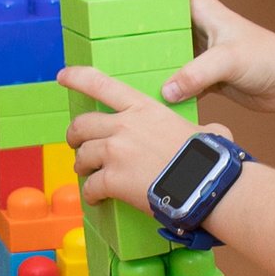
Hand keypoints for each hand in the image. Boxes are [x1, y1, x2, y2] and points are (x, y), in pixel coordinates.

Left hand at [62, 68, 200, 214]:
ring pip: (82, 156)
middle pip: (82, 125)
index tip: (63, 76)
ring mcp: (115, 153)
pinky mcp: (112, 180)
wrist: (205, 185)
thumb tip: (212, 132)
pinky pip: (90, 187)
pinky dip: (90, 194)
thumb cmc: (209, 160)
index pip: (102, 85)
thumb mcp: (206, 131)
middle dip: (74, 135)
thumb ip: (198, 127)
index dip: (77, 78)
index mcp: (144, 109)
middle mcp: (124, 126)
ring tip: (87, 175)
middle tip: (75, 144)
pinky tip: (96, 199)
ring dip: (82, 166)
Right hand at [128, 0, 274, 114]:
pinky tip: (149, 92)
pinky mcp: (206, 75)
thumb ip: (196, 74)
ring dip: (148, 50)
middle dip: (139, 6)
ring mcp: (202, 50)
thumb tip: (165, 90)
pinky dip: (164, 83)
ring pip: (166, 44)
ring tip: (120, 57)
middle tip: (111, 13)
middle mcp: (200, 25)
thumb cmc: (269, 58)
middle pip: (163, 7)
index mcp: (206, 8)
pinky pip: (176, 76)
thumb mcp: (229, 61)